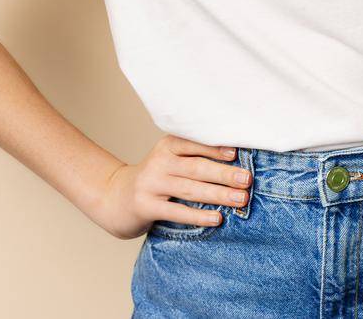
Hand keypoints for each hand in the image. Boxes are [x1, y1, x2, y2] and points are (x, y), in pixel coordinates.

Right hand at [87, 134, 251, 239]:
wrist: (115, 198)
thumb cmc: (155, 179)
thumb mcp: (169, 161)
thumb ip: (194, 158)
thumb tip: (236, 163)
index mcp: (167, 146)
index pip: (194, 144)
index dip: (216, 148)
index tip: (238, 153)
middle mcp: (159, 162)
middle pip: (196, 167)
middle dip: (224, 174)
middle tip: (247, 180)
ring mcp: (151, 184)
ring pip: (190, 189)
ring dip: (218, 194)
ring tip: (240, 199)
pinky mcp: (146, 206)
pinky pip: (177, 211)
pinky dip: (199, 215)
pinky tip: (217, 218)